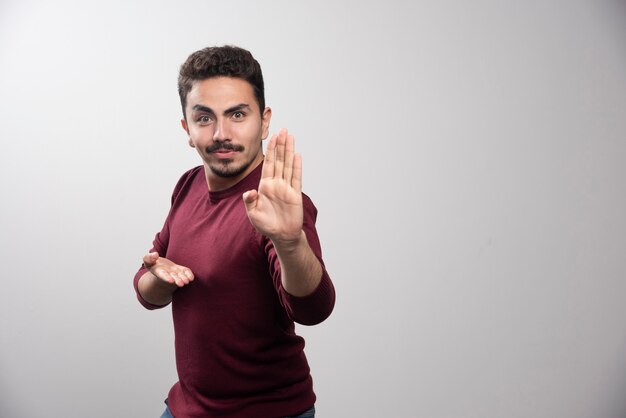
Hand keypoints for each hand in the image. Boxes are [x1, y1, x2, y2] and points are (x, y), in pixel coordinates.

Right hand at [142, 252, 193, 287]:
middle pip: (173, 277)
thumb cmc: (153, 263)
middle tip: (181, 284)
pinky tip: (191, 278)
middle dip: (177, 280)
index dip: (166, 277)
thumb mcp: (148, 260)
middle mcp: (168, 273)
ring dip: (184, 278)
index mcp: (159, 271)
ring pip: (180, 276)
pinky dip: (189, 274)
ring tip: (187, 282)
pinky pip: (185, 272)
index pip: (163, 275)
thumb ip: (149, 258)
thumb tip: (155, 254)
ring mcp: (175, 272)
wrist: (159, 266)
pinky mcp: (180, 269)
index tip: (171, 281)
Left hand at [243, 128, 302, 243]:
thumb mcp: (253, 214)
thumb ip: (249, 202)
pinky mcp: (295, 195)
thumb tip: (248, 192)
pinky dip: (297, 167)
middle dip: (280, 145)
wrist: (281, 235)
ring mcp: (286, 188)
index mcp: (264, 186)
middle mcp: (276, 184)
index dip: (270, 150)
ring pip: (288, 165)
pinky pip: (296, 178)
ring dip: (289, 151)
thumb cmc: (266, 225)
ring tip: (291, 137)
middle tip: (283, 130)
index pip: (268, 164)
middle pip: (279, 160)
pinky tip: (297, 155)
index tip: (272, 137)